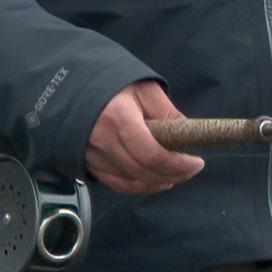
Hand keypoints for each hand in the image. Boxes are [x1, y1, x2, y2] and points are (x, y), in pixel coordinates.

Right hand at [85, 79, 204, 194]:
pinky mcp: (88, 163)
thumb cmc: (113, 85)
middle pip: (143, 172)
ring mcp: (92, 154)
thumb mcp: (145, 89)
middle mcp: (102, 140)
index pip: (151, 154)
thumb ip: (167, 113)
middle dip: (173, 174)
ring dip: (158, 182)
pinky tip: (155, 180)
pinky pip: (117, 183)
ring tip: (176, 174)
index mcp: (118, 118)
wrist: (75, 87)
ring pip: (131, 181)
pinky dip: (140, 186)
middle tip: (190, 169)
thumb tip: (188, 135)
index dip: (177, 165)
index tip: (196, 163)